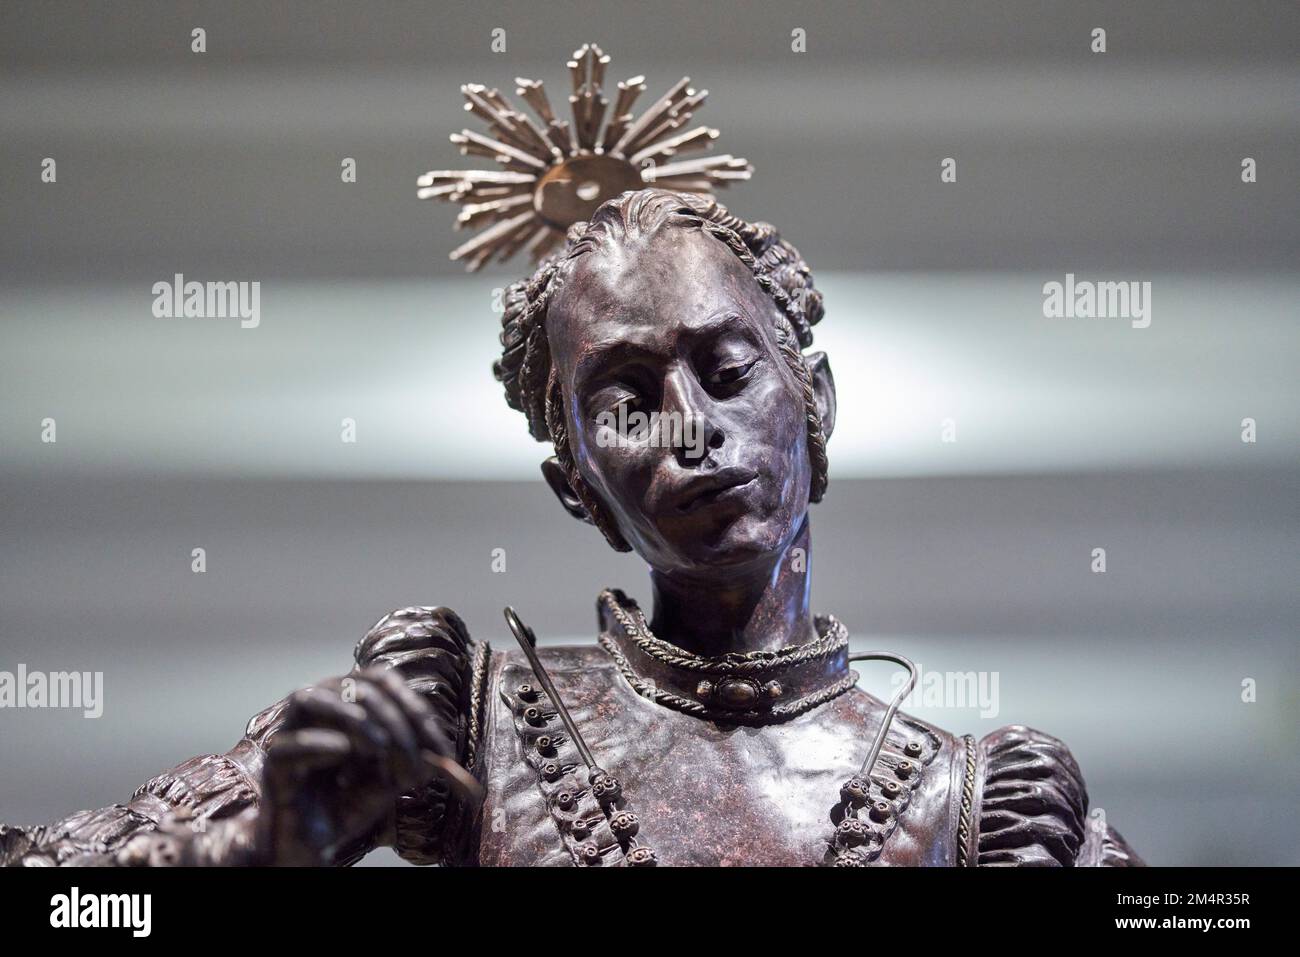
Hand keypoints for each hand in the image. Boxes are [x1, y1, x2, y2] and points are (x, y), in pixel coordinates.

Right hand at [257, 667, 460, 864]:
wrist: (309, 843)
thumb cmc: (346, 803)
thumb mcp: (388, 780)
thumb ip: (410, 763)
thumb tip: (436, 754)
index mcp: (348, 703)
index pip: (383, 683)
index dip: (414, 709)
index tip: (440, 751)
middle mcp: (318, 708)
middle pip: (356, 687)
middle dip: (393, 720)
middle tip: (413, 759)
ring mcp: (291, 732)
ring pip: (313, 698)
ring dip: (354, 718)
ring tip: (379, 747)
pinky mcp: (274, 765)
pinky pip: (290, 744)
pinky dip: (319, 743)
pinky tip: (344, 752)